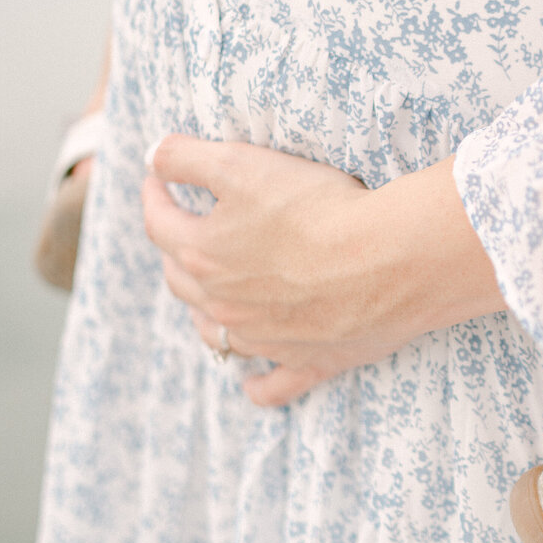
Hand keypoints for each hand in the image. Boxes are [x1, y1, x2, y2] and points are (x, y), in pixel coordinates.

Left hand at [141, 136, 503, 404]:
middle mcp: (224, 305)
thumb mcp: (240, 164)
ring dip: (206, 313)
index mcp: (203, 255)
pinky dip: (258, 386)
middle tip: (187, 228)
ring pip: (217, 334)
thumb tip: (153, 156)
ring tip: (210, 297)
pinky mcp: (309, 361)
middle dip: (177, 250)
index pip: (160, 223)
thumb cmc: (316, 209)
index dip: (155, 195)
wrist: (389, 258)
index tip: (158, 178)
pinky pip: (273, 386)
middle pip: (182, 280)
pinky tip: (251, 384)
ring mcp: (265, 339)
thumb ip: (186, 158)